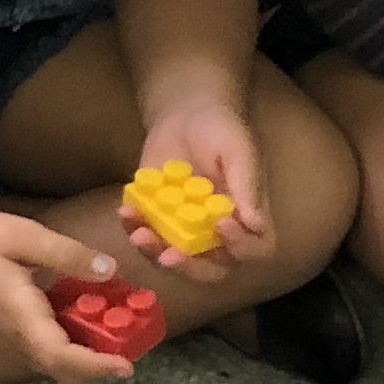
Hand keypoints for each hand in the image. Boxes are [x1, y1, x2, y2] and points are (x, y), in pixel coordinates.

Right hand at [0, 204, 134, 383]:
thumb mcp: (27, 237)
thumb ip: (69, 256)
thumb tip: (110, 271)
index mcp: (20, 318)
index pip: (62, 357)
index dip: (97, 366)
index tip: (127, 366)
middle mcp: (14, 340)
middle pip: (62, 372)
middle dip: (98, 367)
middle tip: (127, 342)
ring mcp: (6, 341)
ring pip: (52, 365)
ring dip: (83, 356)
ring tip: (110, 327)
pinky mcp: (3, 335)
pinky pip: (42, 352)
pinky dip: (67, 345)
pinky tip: (79, 315)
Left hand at [125, 96, 275, 280]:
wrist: (186, 114)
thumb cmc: (222, 131)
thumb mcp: (239, 151)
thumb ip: (247, 186)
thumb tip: (257, 224)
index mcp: (246, 219)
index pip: (253, 250)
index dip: (240, 248)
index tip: (222, 225)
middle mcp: (217, 234)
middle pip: (210, 269)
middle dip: (189, 267)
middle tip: (169, 256)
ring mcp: (184, 230)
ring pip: (172, 258)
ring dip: (154, 252)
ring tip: (139, 233)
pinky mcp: (155, 219)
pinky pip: (144, 234)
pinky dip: (133, 228)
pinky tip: (125, 213)